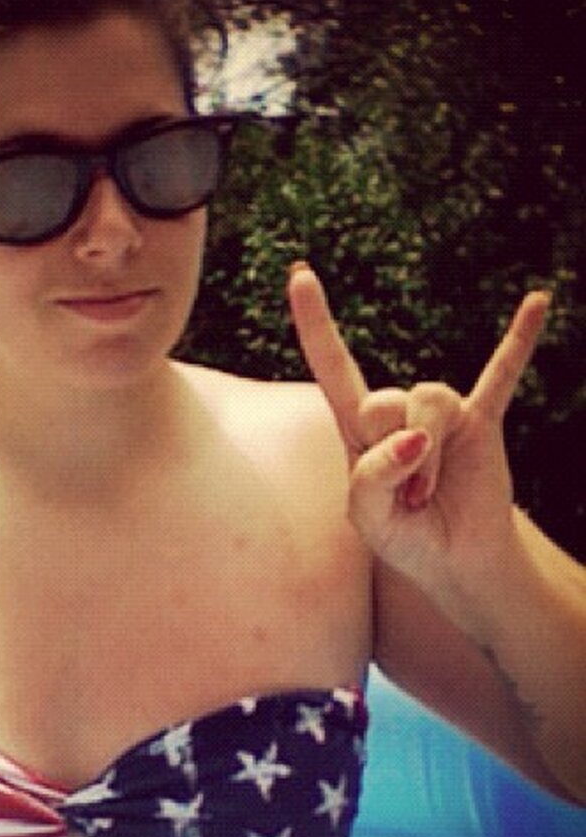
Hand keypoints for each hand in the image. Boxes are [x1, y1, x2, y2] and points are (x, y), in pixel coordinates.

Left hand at [287, 263, 548, 590]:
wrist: (455, 562)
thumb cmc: (403, 540)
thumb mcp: (367, 519)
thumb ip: (372, 477)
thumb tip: (412, 437)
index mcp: (358, 428)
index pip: (333, 365)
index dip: (315, 323)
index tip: (300, 275)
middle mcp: (397, 411)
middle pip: (386, 400)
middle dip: (394, 456)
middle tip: (406, 501)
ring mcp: (443, 414)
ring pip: (430, 401)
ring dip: (427, 457)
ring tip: (427, 495)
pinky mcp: (484, 422)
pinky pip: (502, 373)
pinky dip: (518, 341)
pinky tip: (537, 302)